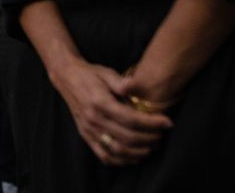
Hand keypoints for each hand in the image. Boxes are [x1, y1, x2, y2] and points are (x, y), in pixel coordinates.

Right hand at [50, 58, 172, 165]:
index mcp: (99, 102)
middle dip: (150, 138)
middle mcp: (93, 118)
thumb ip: (121, 82)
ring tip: (152, 146)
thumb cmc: (90, 74)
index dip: (152, 123)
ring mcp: (88, 129)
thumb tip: (134, 85)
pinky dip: (122, 161)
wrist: (67, 77)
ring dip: (139, 152)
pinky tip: (135, 156)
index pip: (131, 119)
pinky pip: (105, 156)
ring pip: (118, 150)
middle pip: (128, 137)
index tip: (167, 122)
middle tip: (162, 135)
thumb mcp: (106, 72)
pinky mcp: (85, 136)